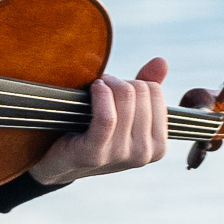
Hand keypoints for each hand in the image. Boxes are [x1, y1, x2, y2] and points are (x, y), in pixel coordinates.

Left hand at [28, 58, 168, 186]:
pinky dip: (100, 95)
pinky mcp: (95, 153)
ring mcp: (121, 155)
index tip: (117, 88)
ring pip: (125, 99)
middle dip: (119, 82)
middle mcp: (144, 154)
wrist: (61, 162)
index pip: (155, 91)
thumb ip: (146, 90)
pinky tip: (93, 88)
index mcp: (158, 146)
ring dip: (107, 84)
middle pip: (140, 92)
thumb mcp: (125, 114)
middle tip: (103, 86)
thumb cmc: (94, 133)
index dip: (133, 81)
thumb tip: (161, 61)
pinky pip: (107, 117)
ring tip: (96, 87)